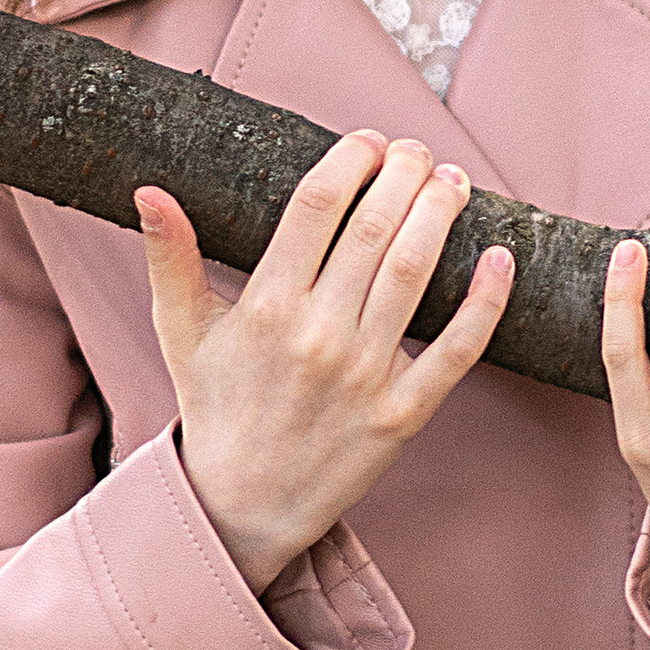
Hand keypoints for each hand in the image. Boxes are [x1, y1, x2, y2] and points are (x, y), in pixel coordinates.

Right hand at [138, 133, 514, 591]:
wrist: (241, 507)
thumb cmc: (216, 409)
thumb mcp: (181, 333)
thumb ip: (170, 258)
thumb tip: (149, 192)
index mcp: (265, 307)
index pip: (317, 206)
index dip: (351, 160)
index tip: (369, 143)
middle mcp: (317, 335)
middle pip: (375, 228)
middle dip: (405, 174)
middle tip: (417, 151)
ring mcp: (364, 376)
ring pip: (415, 272)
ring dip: (441, 214)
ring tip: (452, 181)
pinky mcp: (402, 414)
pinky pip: (456, 349)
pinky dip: (485, 301)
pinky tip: (500, 256)